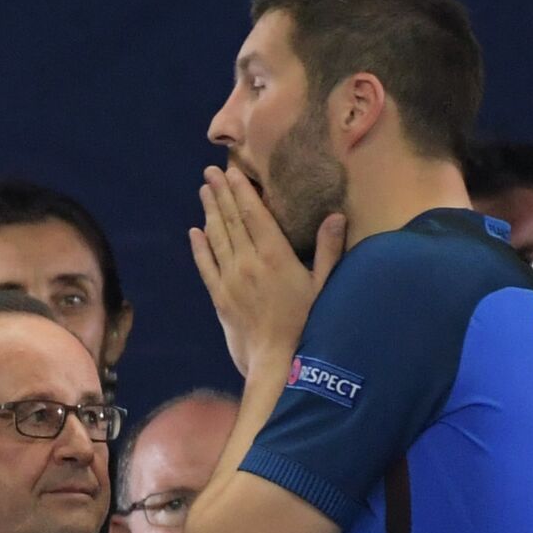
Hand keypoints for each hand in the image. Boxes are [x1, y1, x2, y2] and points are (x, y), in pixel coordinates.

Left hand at [189, 165, 344, 376]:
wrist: (275, 360)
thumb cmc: (306, 324)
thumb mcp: (324, 287)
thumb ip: (329, 250)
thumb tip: (336, 216)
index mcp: (275, 256)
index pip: (254, 214)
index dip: (242, 191)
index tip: (231, 171)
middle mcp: (248, 262)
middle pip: (232, 220)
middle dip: (221, 194)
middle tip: (211, 172)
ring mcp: (230, 279)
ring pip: (217, 238)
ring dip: (209, 212)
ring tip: (204, 191)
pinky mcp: (219, 296)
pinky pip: (206, 265)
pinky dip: (200, 247)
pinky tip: (195, 231)